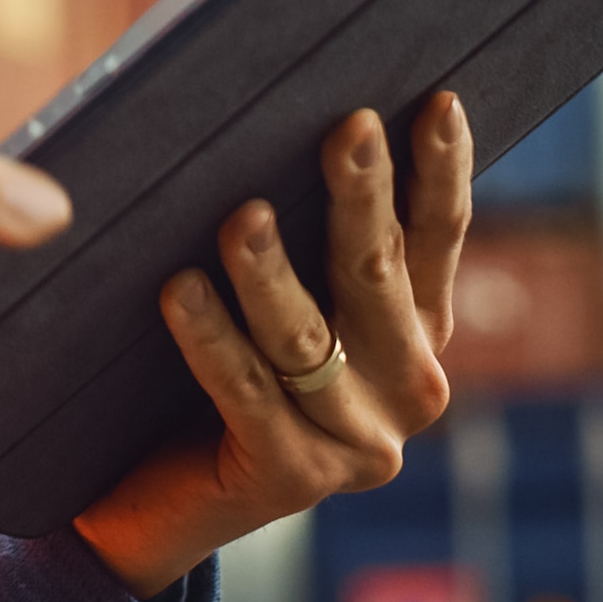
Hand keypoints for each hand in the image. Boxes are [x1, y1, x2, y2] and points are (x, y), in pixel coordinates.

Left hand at [69, 92, 473, 597]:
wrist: (160, 499)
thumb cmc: (216, 365)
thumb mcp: (276, 293)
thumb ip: (299, 231)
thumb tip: (276, 116)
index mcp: (417, 329)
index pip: (438, 234)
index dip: (442, 169)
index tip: (436, 102)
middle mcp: (409, 387)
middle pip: (377, 274)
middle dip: (363, 197)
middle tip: (348, 127)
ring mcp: (359, 443)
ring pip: (308, 339)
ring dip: (272, 274)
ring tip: (240, 218)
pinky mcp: (294, 480)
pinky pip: (247, 394)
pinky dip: (212, 340)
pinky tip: (179, 291)